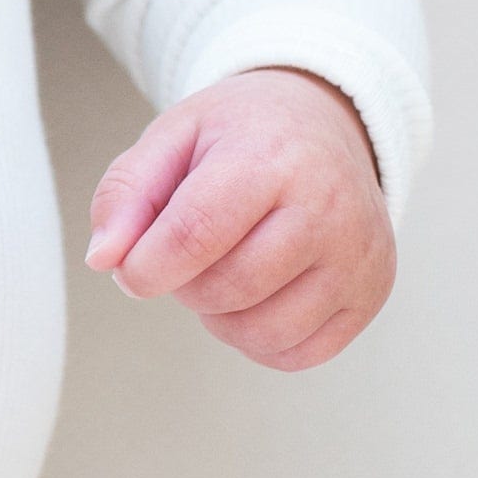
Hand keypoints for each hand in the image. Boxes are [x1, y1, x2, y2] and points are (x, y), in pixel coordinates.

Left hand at [84, 66, 393, 371]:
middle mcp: (328, 207)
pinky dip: (258, 340)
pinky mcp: (373, 292)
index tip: (130, 269)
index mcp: (271, 156)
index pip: (196, 234)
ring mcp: (359, 255)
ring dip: (220, 317)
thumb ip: (125, 193)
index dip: (146, 267)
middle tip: (185, 255)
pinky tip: (255, 295)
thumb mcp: (171, 136)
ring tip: (221, 270)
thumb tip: (104, 259)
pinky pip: (299, 354)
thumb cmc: (239, 134)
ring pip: (263, 331)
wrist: (325, 123)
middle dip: (184, 286)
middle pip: (229, 288)